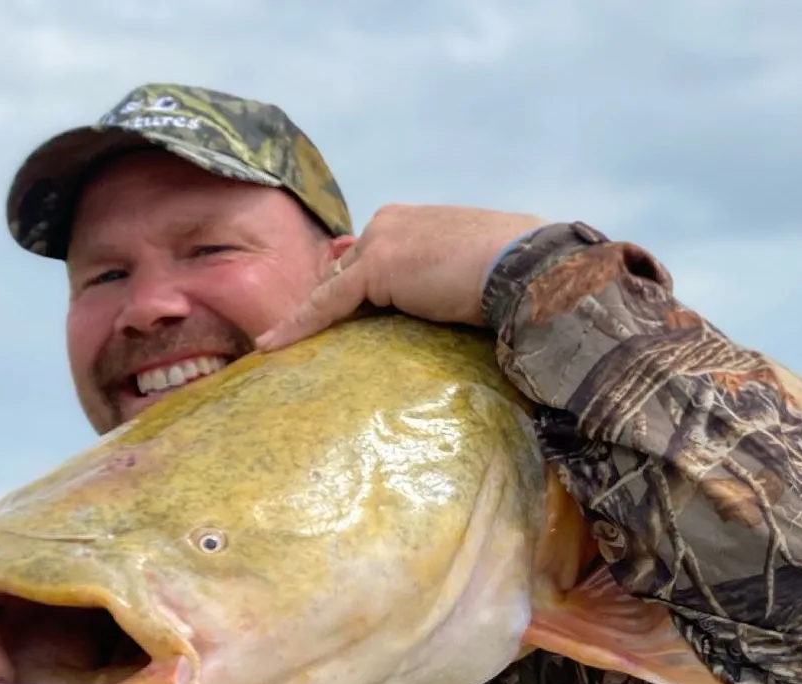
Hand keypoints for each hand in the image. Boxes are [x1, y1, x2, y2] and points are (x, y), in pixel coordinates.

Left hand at [255, 204, 546, 350]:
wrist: (529, 267)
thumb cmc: (517, 275)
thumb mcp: (472, 274)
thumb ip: (440, 280)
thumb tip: (439, 301)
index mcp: (414, 220)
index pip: (369, 255)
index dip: (348, 284)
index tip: (330, 302)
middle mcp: (391, 222)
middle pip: (344, 270)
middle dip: (325, 300)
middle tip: (296, 333)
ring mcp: (382, 241)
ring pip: (333, 286)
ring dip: (309, 315)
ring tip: (279, 343)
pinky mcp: (377, 268)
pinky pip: (328, 303)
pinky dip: (298, 325)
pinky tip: (272, 345)